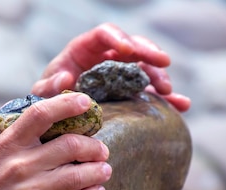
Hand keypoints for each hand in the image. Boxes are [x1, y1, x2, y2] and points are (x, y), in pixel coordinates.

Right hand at [0, 92, 111, 189]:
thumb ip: (0, 125)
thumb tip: (23, 105)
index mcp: (6, 144)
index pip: (41, 114)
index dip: (67, 104)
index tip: (85, 102)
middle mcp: (20, 165)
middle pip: (71, 145)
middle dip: (94, 146)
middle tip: (101, 149)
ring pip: (78, 175)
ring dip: (99, 171)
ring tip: (105, 170)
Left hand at [32, 23, 190, 112]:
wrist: (54, 119)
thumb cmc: (47, 100)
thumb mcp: (43, 93)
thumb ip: (49, 86)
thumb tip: (65, 78)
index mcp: (84, 50)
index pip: (105, 34)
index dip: (118, 38)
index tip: (128, 50)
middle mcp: (106, 58)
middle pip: (132, 46)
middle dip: (148, 52)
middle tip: (163, 63)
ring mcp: (121, 75)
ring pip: (146, 68)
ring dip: (159, 76)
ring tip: (168, 91)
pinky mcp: (130, 93)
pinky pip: (152, 93)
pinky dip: (168, 99)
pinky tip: (182, 106)